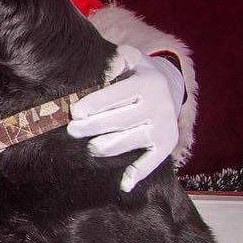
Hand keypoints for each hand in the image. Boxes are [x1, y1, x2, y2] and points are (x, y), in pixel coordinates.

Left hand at [67, 45, 183, 192]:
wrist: (170, 88)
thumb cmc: (137, 73)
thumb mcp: (131, 57)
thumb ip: (116, 59)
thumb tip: (105, 70)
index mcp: (148, 83)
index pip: (117, 95)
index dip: (95, 104)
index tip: (75, 112)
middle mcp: (159, 106)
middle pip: (120, 120)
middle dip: (93, 127)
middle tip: (72, 130)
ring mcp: (163, 127)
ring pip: (130, 141)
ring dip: (107, 147)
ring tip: (90, 147)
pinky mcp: (166, 145)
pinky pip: (152, 162)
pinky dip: (138, 174)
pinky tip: (124, 184)